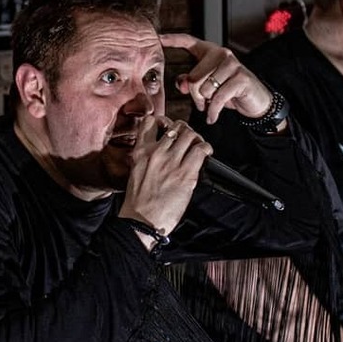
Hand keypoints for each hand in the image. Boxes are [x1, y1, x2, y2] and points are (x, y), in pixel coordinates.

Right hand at [118, 115, 211, 248]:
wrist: (141, 220)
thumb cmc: (138, 202)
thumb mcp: (136, 172)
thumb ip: (147, 158)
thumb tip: (163, 150)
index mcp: (141, 152)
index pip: (150, 122)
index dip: (163, 121)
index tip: (168, 127)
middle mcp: (156, 152)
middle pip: (175, 127)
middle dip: (184, 130)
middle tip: (188, 140)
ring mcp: (172, 162)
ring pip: (189, 135)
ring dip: (196, 139)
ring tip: (198, 147)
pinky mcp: (186, 173)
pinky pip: (201, 150)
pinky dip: (206, 149)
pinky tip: (206, 154)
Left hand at [160, 33, 274, 123]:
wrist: (255, 100)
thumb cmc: (228, 91)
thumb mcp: (206, 87)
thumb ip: (191, 82)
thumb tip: (182, 83)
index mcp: (209, 51)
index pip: (188, 41)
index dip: (172, 40)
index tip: (158, 37)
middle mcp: (221, 53)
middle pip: (193, 78)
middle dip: (195, 96)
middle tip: (201, 103)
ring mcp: (232, 64)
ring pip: (205, 89)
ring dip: (206, 103)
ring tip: (212, 104)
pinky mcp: (240, 78)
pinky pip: (217, 98)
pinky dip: (213, 111)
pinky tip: (212, 117)